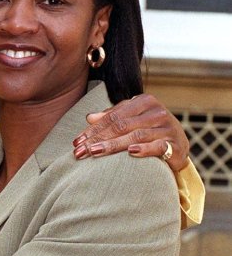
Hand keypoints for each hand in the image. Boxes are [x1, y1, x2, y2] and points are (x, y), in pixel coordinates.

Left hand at [73, 93, 188, 171]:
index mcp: (144, 102)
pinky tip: (130, 153)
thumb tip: (89, 118)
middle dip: (98, 139)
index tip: (76, 142)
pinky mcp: (175, 145)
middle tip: (80, 151)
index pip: (113, 116)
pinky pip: (158, 146)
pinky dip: (144, 149)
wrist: (179, 147)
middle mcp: (157, 112)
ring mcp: (167, 127)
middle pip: (121, 125)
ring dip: (113, 145)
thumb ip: (113, 117)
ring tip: (95, 152)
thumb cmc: (150, 131)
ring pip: (136, 135)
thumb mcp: (132, 121)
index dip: (93, 129)